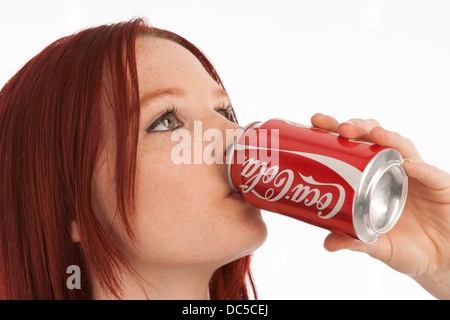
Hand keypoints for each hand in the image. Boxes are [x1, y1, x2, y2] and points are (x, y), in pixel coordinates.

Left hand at [311, 113, 449, 298]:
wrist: (439, 258)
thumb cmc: (405, 244)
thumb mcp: (376, 243)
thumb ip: (354, 240)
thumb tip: (327, 244)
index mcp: (373, 176)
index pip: (354, 145)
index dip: (335, 131)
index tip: (315, 122)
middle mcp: (393, 168)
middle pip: (375, 138)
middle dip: (357, 127)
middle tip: (340, 128)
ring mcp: (417, 174)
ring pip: (403, 147)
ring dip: (387, 138)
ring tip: (372, 134)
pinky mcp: (440, 186)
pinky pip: (431, 174)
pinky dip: (420, 168)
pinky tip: (408, 164)